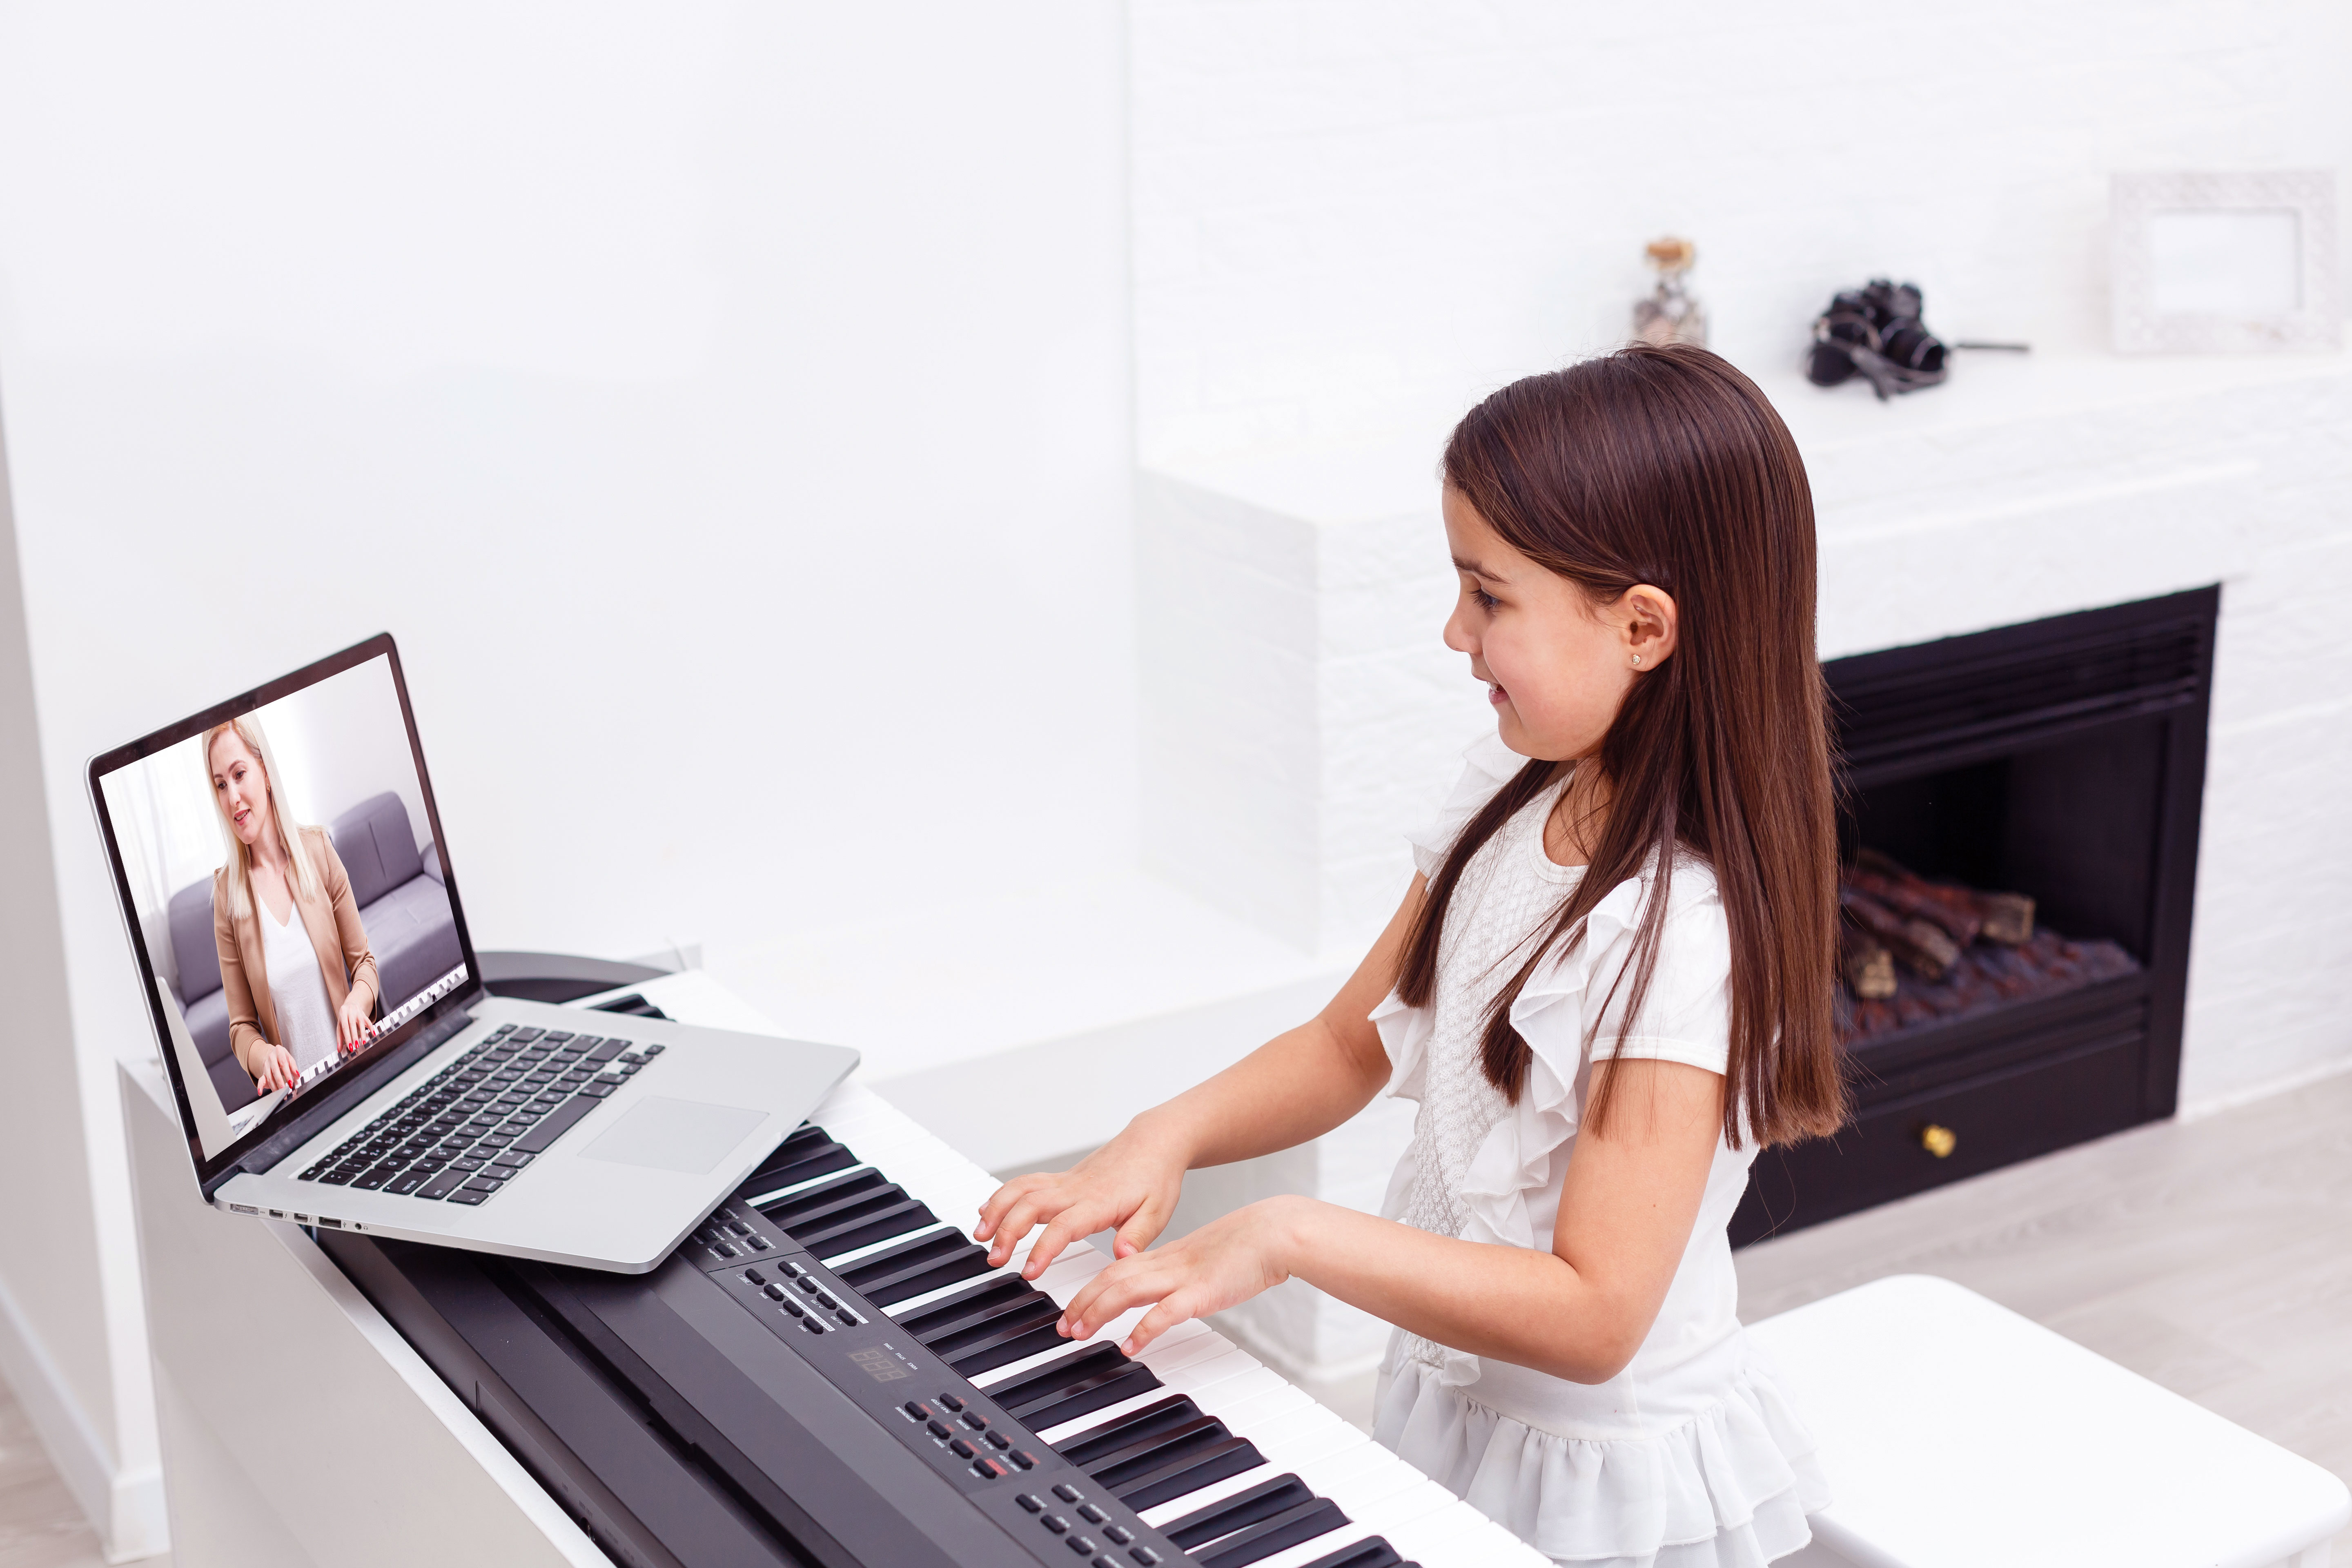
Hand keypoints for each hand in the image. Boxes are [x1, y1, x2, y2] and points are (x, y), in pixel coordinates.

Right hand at [251, 1044, 300, 1094]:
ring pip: (269, 1077)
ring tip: (279, 1092)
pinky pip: (260, 1080)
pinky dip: (260, 1087)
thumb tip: (297, 1075)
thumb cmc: (283, 1056)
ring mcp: (266, 1065)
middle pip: (274, 1071)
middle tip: (283, 1088)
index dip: (287, 1073)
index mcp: (279, 1052)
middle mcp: (271, 1058)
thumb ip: (294, 1066)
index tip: (290, 1082)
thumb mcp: (290, 1058)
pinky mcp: (263, 1072)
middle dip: (279, 1081)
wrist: (272, 1054)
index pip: (283, 1063)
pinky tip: (260, 1092)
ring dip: (274, 1086)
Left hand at [336, 992, 374, 1052]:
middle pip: (353, 1025)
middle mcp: (351, 1012)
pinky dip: (371, 1028)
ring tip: (363, 1043)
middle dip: (355, 1036)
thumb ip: (339, 1037)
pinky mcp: (365, 1014)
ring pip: (362, 1024)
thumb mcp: (339, 1024)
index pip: (345, 1027)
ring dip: (363, 1034)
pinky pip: (369, 1021)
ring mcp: (358, 1012)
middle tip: (356, 1046)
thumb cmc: (344, 1016)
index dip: (347, 1037)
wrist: (351, 1004)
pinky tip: (373, 1034)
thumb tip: (339, 1048)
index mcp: (343, 1014)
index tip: (349, 1045)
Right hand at [974, 1120, 1188, 1278]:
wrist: (1154, 1142)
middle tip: (994, 1259)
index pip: (1063, 1226)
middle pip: (1030, 1205)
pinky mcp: (1061, 1179)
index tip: (1029, 1273)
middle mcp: (1075, 1189)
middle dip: (1006, 1231)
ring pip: (1020, 1190)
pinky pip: (1025, 1184)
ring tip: (981, 1236)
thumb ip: (1138, 1236)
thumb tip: (1122, 1256)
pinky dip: (1001, 1196)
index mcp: (1098, 1202)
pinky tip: (987, 1211)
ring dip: (996, 1210)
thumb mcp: (1158, 1211)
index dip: (1043, 1249)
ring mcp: (1065, 1182)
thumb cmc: (1155, 1178)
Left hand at [1056, 1197, 1301, 1357]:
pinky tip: (1131, 1347)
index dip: (1089, 1289)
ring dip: (1098, 1312)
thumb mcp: (1205, 1261)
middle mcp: (1168, 1265)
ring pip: (1127, 1290)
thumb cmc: (1248, 1248)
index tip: (1072, 1310)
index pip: (1116, 1270)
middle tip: (1063, 1327)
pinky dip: (1144, 1328)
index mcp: (1168, 1257)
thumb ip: (1184, 1276)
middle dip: (1082, 1303)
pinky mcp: (1202, 1292)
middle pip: (1111, 1280)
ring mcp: (1183, 1277)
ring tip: (1080, 1334)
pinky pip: (1166, 1311)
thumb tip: (1170, 1297)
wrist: (1276, 1232)